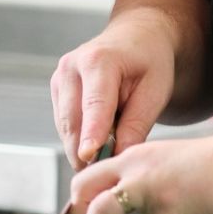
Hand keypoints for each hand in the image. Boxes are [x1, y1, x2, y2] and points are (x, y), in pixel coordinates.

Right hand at [51, 11, 177, 166]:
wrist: (136, 37)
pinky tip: (99, 140)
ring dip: (81, 147)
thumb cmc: (150, 62)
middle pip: (72, 120)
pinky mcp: (56, 88)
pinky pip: (64, 124)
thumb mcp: (156, 91)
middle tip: (104, 176)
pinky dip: (79, 137)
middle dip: (84, 152)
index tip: (87, 157)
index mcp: (99, 60)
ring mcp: (59, 77)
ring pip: (65, 126)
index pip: (94, 104)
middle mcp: (71, 66)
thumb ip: (136, 124)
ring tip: (107, 156)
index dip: (91, 133)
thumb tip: (118, 156)